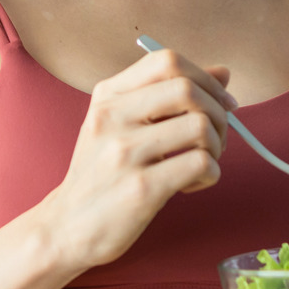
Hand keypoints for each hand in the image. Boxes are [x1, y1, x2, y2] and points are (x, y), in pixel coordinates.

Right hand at [38, 49, 237, 270]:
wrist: (65, 228)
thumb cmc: (102, 177)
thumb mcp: (122, 126)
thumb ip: (168, 97)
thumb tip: (223, 74)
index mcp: (108, 96)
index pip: (167, 60)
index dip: (205, 79)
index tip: (221, 103)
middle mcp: (112, 117)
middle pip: (188, 89)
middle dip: (218, 114)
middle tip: (216, 140)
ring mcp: (125, 152)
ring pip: (200, 126)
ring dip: (216, 147)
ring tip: (201, 164)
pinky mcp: (141, 188)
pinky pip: (200, 164)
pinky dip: (210, 174)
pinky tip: (192, 185)